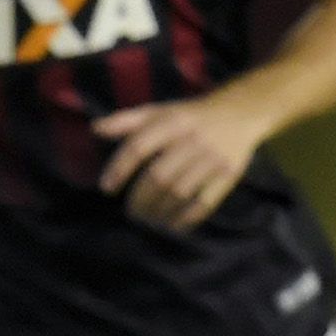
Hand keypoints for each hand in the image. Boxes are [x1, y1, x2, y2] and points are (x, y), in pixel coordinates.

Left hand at [94, 93, 268, 230]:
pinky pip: (205, 202)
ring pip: (179, 192)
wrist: (239, 113)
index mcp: (171, 122)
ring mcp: (212, 159)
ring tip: (147, 219)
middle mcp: (192, 140)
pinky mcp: (229, 174)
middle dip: (140, 199)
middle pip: (159, 176)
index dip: (119, 169)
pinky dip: (186, 218)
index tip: (106, 188)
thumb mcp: (158, 110)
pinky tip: (173, 225)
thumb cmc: (188, 116)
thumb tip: (95, 129)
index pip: (138, 147)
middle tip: (130, 212)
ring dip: (160, 211)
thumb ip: (126, 120)